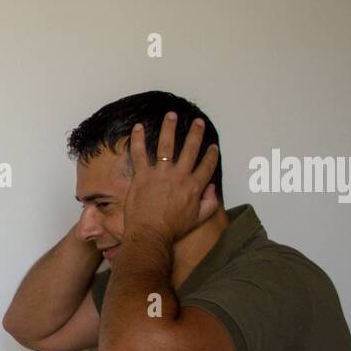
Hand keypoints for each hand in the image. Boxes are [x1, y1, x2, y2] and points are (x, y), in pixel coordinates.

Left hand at [121, 112, 220, 243]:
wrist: (150, 235)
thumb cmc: (173, 229)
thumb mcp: (199, 219)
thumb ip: (210, 203)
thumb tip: (213, 189)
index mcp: (194, 186)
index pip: (207, 165)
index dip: (211, 154)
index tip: (213, 146)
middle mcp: (180, 176)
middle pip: (191, 149)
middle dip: (196, 133)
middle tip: (198, 122)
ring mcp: (160, 174)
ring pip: (167, 145)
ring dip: (169, 128)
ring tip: (172, 115)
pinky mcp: (142, 176)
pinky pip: (139, 153)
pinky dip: (138, 139)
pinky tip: (138, 127)